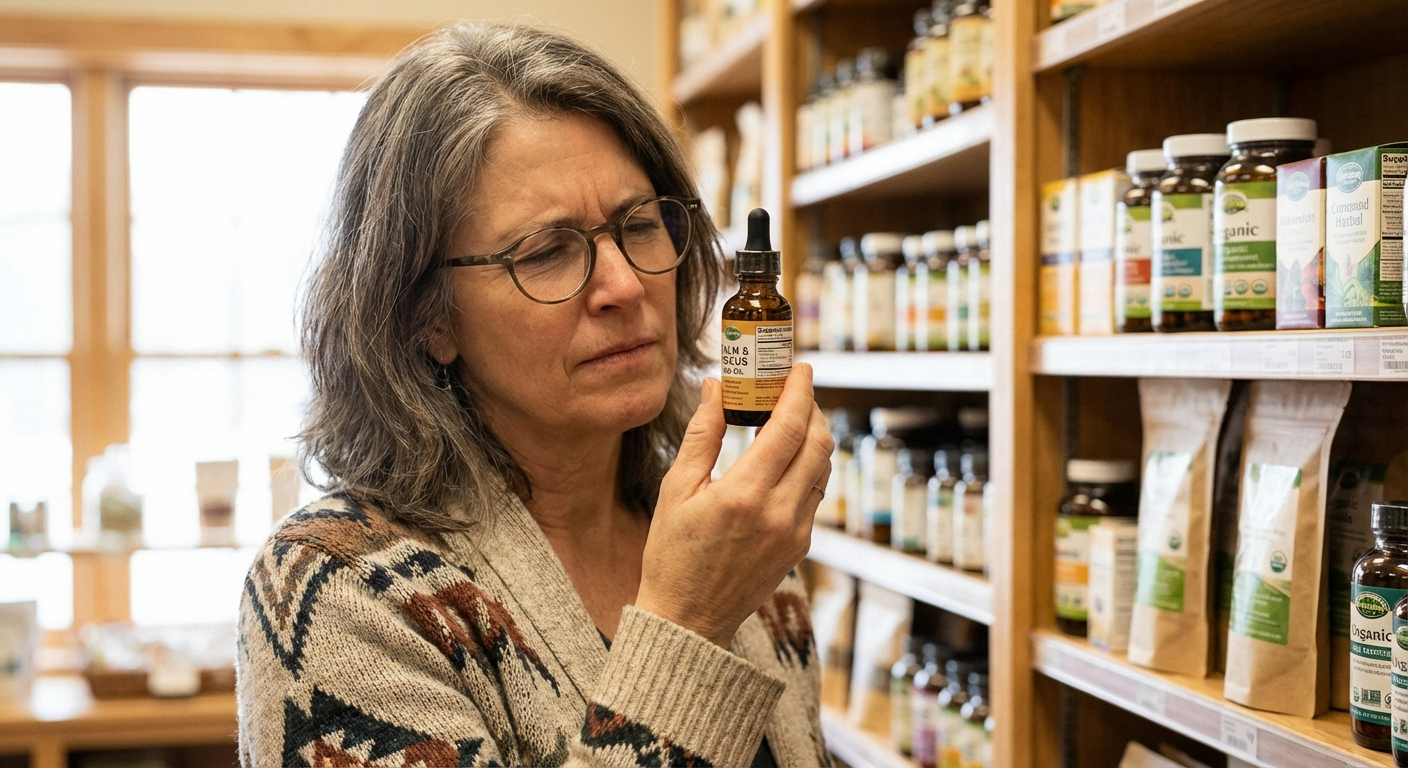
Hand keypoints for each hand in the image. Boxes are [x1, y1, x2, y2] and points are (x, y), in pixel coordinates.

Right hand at [635, 364, 833, 647]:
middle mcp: (780, 513)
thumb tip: (716, 387)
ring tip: (790, 417)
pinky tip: (785, 457)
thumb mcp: (677, 490)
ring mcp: (796, 532)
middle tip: (795, 388)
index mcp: (745, 494)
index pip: (789, 427)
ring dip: (813, 436)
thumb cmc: (672, 555)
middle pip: (819, 442)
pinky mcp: (800, 547)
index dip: (800, 391)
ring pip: (822, 467)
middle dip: (812, 407)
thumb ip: (702, 435)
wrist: (688, 620)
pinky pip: (814, 493)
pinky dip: (807, 465)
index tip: (800, 368)